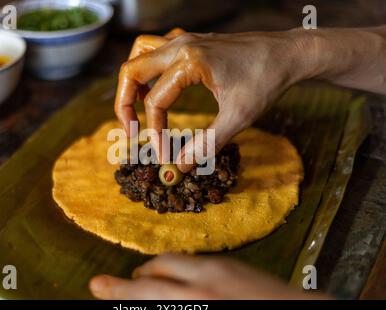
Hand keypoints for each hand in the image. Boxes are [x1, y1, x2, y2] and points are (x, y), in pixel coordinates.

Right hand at [89, 254, 329, 299]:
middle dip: (131, 280)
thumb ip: (176, 302)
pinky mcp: (232, 263)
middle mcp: (204, 280)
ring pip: (172, 261)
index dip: (117, 291)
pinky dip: (176, 268)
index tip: (97, 286)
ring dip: (154, 271)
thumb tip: (154, 299)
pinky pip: (192, 260)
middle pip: (154, 272)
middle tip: (116, 285)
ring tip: (143, 281)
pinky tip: (176, 279)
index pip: (145, 293)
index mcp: (196, 298)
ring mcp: (219, 268)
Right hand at [114, 29, 313, 171]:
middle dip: (124, 104)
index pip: (155, 101)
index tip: (162, 155)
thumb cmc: (266, 81)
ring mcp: (184, 39)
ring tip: (137, 107)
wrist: (288, 53)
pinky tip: (158, 86)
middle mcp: (180, 45)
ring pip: (139, 53)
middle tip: (131, 131)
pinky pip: (155, 48)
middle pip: (132, 70)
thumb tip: (180, 167)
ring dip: (132, 81)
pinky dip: (147, 67)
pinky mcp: (191, 41)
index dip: (154, 132)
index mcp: (189, 62)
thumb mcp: (238, 118)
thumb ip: (206, 145)